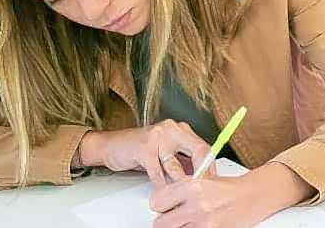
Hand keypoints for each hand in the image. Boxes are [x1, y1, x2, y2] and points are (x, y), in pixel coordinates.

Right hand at [76, 120, 211, 187]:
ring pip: (176, 165)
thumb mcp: (165, 152)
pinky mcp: (145, 148)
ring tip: (185, 194)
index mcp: (180, 129)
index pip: (203, 146)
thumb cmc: (140, 150)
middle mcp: (172, 129)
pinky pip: (157, 171)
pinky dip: (161, 185)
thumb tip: (202, 174)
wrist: (112, 145)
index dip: (209, 165)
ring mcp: (158, 137)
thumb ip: (183, 160)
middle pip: (197, 151)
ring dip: (180, 183)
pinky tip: (164, 193)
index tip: (212, 180)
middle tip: (203, 189)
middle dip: (201, 173)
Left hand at [150, 172, 257, 227]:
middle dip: (166, 219)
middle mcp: (197, 205)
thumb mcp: (203, 180)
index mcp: (193, 186)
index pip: (156, 202)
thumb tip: (159, 202)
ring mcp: (204, 222)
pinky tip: (199, 224)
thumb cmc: (229, 188)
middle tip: (175, 215)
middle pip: (160, 223)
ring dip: (180, 226)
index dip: (161, 204)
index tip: (166, 205)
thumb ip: (180, 190)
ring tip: (189, 219)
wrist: (252, 197)